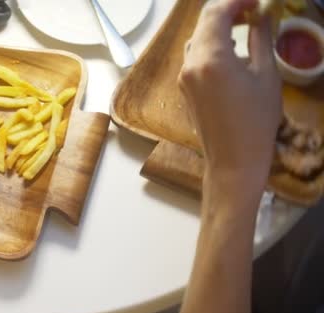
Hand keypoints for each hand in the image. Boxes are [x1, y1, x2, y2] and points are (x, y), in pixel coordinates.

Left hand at [178, 0, 282, 193]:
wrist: (232, 160)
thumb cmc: (256, 120)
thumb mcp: (265, 74)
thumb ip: (260, 38)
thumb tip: (261, 15)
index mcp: (210, 57)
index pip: (216, 12)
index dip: (237, 1)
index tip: (257, 1)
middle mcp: (190, 64)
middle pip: (203, 23)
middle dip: (228, 11)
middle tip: (254, 10)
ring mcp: (183, 77)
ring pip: (196, 39)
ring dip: (218, 28)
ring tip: (245, 27)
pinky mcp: (183, 88)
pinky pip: (194, 57)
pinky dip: (210, 46)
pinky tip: (230, 51)